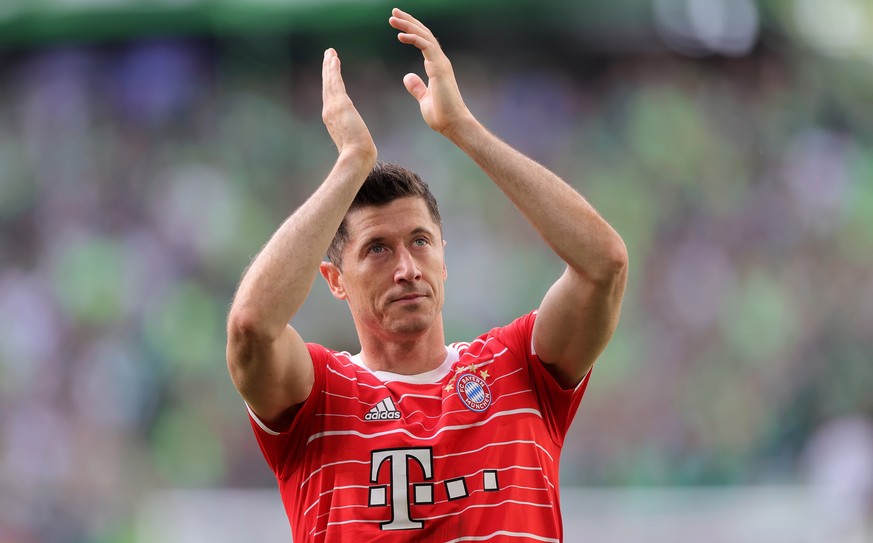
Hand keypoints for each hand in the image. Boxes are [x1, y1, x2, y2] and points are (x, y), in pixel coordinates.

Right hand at [321, 48, 376, 160]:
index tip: (330, 73)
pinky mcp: (340, 104)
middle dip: (326, 70)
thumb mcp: (355, 143)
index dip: (329, 84)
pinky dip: (333, 70)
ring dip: (329, 66)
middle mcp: (328, 112)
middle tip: (327, 55)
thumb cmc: (359, 154)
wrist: (355, 157)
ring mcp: (332, 107)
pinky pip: (335, 82)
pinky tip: (334, 59)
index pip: (330, 97)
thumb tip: (361, 142)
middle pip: (326, 86)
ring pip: (329, 82)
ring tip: (330, 52)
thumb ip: (354, 137)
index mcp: (332, 120)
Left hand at [389, 8, 473, 136]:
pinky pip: (426, 47)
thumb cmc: (442, 115)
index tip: (397, 23)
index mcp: (436, 66)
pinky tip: (401, 35)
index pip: (424, 42)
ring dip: (409, 25)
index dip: (411, 30)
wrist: (454, 124)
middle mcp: (440, 61)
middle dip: (409, 21)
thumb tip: (407, 77)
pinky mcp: (439, 68)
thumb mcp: (424, 99)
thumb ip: (417, 87)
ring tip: (393, 18)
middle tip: (394, 12)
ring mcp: (441, 64)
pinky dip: (414, 38)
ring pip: (425, 36)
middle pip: (424, 34)